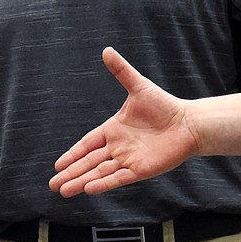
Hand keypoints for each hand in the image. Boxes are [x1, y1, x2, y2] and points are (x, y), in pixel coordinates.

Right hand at [49, 47, 198, 196]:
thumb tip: (107, 50)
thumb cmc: (164, 105)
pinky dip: (103, 183)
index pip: (87, 144)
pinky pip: (118, 178)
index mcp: (113, 130)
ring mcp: (128, 160)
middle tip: (52, 185)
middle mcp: (117, 147)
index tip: (57, 165)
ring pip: (99, 173)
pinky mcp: (140, 170)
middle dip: (70, 173)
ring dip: (81, 181)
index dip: (72, 154)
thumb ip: (121, 71)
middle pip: (88, 162)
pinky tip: (88, 190)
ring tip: (63, 190)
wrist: (188, 123)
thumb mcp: (139, 86)